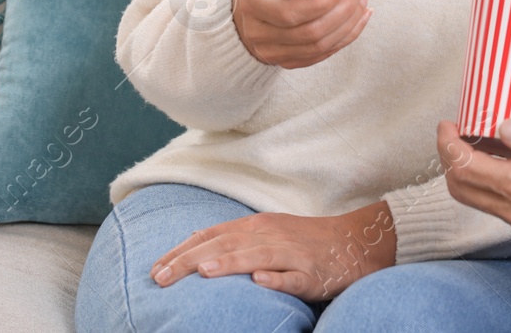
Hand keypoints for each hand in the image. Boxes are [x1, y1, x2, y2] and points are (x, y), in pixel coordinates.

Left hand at [151, 201, 396, 301]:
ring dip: (228, 264)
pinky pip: (293, 277)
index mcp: (255, 227)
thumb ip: (235, 242)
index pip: (211, 236)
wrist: (355, 242)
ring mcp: (291, 254)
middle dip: (190, 260)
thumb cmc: (305, 242)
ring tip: (202, 273)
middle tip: (161, 277)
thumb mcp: (267, 235)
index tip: (155, 268)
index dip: (182, 251)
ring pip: (256, 257)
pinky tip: (260, 282)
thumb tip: (197, 252)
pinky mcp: (313, 273)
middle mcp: (269, 236)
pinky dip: (277, 278)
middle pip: (225, 245)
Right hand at [234, 0, 370, 67]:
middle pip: (310, 32)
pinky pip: (323, 54)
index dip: (321, 2)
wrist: (248, 16)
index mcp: (253, 4)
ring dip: (348, 24)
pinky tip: (359, 19)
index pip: (289, 12)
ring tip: (362, 2)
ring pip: (319, 46)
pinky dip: (346, 37)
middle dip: (342, 11)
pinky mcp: (289, 61)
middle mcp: (260, 33)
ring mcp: (273, 52)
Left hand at [435, 119, 510, 256]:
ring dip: (470, 173)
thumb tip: (502, 127)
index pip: (464, 168)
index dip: (447, 144)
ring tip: (481, 143)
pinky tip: (507, 164)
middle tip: (458, 132)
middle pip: (462, 189)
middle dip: (451, 159)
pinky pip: (499, 209)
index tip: (448, 124)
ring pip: (478, 201)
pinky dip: (490, 186)